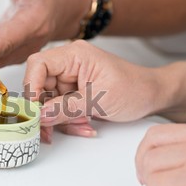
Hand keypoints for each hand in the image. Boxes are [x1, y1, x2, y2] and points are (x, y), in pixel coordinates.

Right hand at [23, 40, 162, 141]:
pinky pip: (59, 109)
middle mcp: (69, 65)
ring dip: (60, 120)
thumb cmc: (136, 89)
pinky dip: (68, 121)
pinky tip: (84, 126)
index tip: (35, 110)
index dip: (31, 87)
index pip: (38, 65)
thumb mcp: (101, 100)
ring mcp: (70, 79)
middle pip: (39, 86)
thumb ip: (67, 108)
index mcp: (75, 55)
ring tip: (82, 126)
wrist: (154, 96)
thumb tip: (40, 115)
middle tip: (49, 130)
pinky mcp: (72, 93)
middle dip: (46, 111)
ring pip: (48, 102)